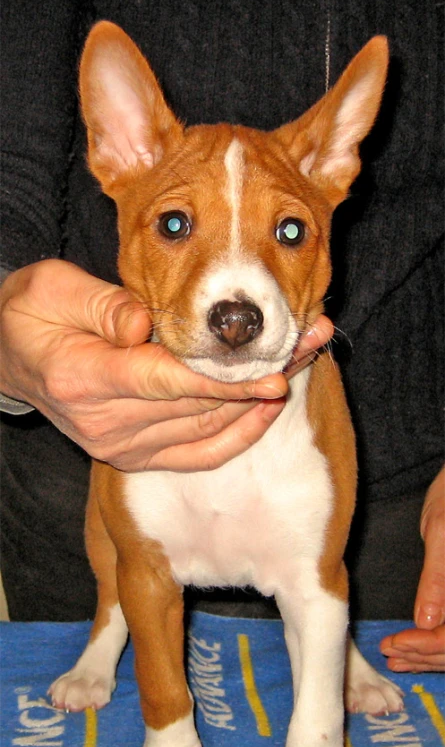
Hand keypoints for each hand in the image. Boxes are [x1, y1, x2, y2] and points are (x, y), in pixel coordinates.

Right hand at [0, 260, 332, 471]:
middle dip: (259, 376)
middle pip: (197, 405)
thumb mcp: (52, 289)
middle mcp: (106, 425)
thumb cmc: (33, 314)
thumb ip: (102, 304)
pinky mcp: (136, 457)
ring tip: (305, 358)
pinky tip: (268, 408)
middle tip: (313, 340)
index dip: (222, 380)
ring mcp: (122, 447)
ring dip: (259, 399)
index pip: (165, 382)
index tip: (272, 373)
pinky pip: (198, 454)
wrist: (12, 358)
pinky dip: (237, 434)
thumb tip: (143, 325)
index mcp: (84, 379)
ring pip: (206, 428)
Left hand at [380, 467, 444, 671]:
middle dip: (424, 655)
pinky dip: (432, 643)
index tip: (396, 642)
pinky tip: (410, 645)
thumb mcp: (440, 533)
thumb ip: (437, 579)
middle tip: (389, 652)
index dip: (427, 646)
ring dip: (428, 655)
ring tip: (395, 656)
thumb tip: (425, 622)